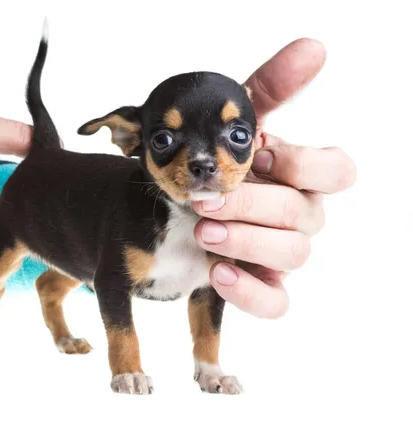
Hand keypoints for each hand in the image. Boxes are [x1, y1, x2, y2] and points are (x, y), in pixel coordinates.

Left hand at [193, 39, 356, 318]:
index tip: (259, 151)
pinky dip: (248, 291)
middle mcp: (299, 215)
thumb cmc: (209, 165)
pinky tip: (216, 274)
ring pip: (294, 255)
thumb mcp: (230, 126)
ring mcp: (281, 254)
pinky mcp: (262, 287)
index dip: (304, 163)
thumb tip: (314, 46)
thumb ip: (267, 90)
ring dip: (246, 241)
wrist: (170, 210)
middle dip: (253, 204)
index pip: (337, 170)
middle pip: (304, 214)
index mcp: (298, 175)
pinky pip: (275, 303)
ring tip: (203, 232)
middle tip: (206, 200)